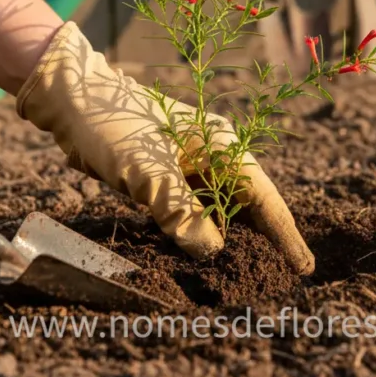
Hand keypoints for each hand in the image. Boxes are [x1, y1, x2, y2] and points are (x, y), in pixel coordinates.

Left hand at [16, 22, 314, 273]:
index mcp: (223, 146)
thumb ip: (181, 214)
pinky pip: (192, 209)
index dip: (284, 235)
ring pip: (220, 210)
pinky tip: (206, 253)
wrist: (71, 99)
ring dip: (231, 239)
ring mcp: (191, 165)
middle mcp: (215, 156)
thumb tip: (212, 252)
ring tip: (251, 272)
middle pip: (248, 206)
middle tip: (282, 277)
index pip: (264, 198)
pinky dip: (201, 232)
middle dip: (264, 240)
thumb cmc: (113, 126)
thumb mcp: (148, 172)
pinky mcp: (167, 175)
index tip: (304, 266)